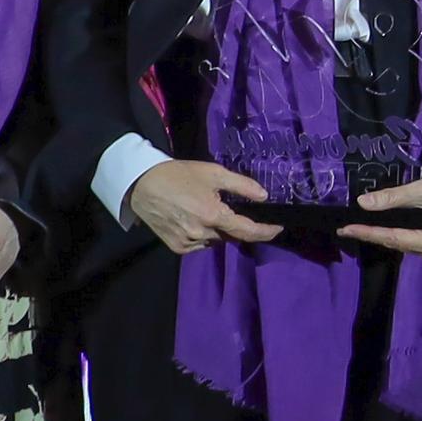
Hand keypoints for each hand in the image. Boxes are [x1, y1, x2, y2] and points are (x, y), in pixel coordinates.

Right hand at [127, 155, 276, 253]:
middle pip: (230, 235)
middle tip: (231, 209)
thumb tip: (264, 196)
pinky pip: (199, 245)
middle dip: (237, 226)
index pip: (247, 230)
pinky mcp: (176, 247)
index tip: (278, 229)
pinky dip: (203, 236)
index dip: (265, 232)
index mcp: (213, 215)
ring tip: (207, 211)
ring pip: (215, 240)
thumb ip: (242, 185)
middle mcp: (202, 233)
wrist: (143, 184)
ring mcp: (188, 243)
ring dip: (219, 231)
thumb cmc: (180, 175)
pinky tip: (195, 220)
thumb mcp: (214, 173)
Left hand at [347, 165, 421, 259]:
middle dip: (373, 235)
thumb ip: (394, 197)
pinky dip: (398, 237)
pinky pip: (412, 246)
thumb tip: (362, 203)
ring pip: (404, 246)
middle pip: (398, 244)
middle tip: (348, 228)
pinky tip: (382, 229)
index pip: (394, 238)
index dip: (368, 233)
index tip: (346, 229)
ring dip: (384, 236)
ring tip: (360, 228)